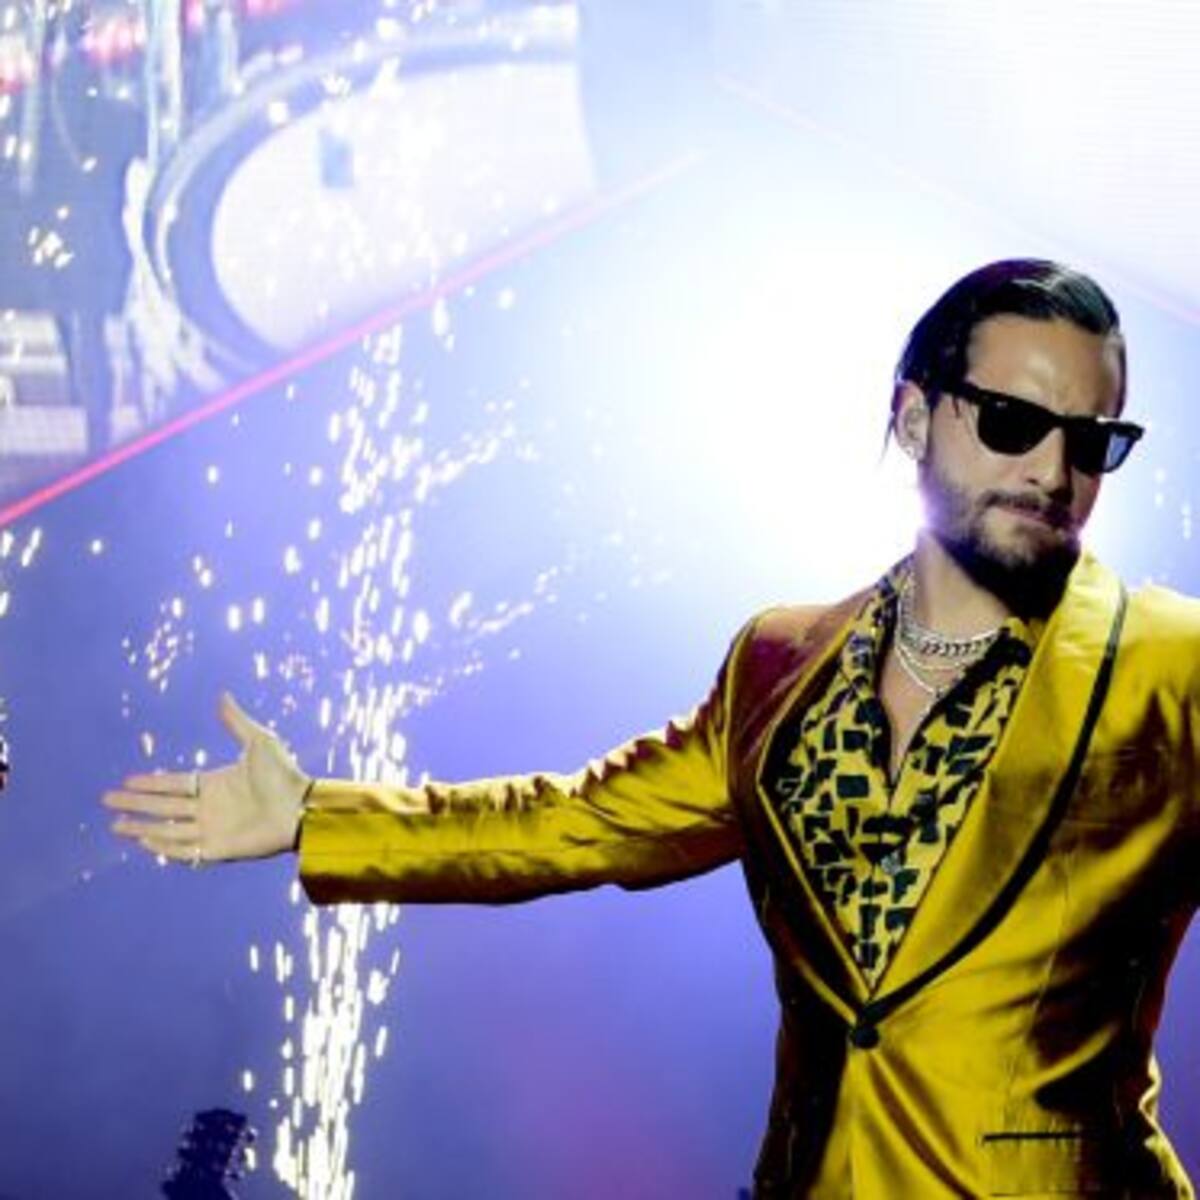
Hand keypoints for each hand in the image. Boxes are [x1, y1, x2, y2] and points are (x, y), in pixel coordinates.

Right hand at [104, 692, 311, 864]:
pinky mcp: (219, 850)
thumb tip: (222, 695)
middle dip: (135, 804)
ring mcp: (213, 830)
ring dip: (142, 828)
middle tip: (107, 801)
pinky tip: (144, 840)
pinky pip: (185, 851)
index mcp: (217, 784)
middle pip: (164, 807)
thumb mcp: (258, 741)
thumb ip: (236, 721)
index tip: (127, 781)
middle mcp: (211, 808)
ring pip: (168, 830)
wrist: (301, 807)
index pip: (175, 784)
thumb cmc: (284, 775)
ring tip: (116, 825)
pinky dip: (164, 847)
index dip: (151, 783)